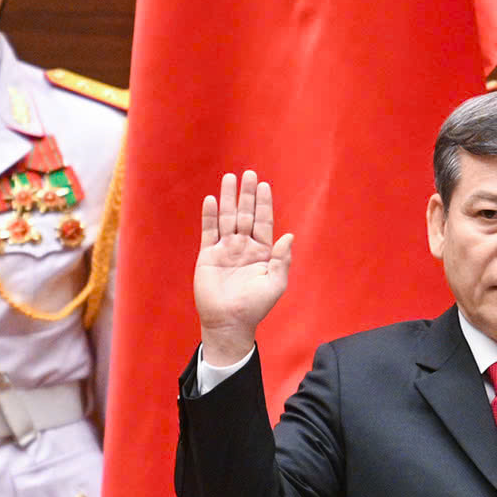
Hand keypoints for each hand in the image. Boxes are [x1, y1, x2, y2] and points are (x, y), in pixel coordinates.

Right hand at [194, 170, 293, 366]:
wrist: (229, 322)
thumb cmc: (254, 307)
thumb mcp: (275, 284)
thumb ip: (282, 260)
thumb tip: (289, 235)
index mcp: (262, 252)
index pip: (263, 222)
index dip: (264, 204)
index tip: (264, 185)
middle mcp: (243, 247)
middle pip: (245, 214)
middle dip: (247, 195)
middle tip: (249, 173)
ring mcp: (225, 249)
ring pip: (227, 218)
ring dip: (228, 198)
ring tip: (230, 178)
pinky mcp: (208, 255)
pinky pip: (209, 231)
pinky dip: (210, 215)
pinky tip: (212, 199)